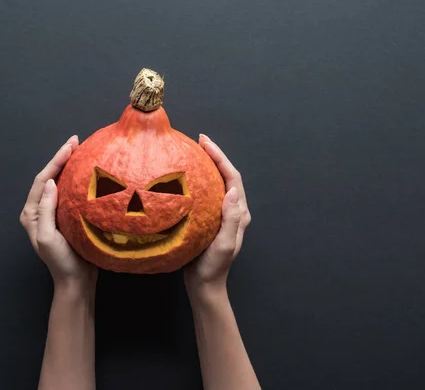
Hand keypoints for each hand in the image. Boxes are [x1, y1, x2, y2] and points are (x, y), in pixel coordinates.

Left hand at [20, 135, 97, 291]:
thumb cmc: (61, 262)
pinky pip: (70, 193)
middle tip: (76, 141)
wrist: (75, 281)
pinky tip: (87, 173)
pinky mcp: (66, 217)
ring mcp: (54, 213)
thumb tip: (51, 182)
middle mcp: (40, 210)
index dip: (55, 160)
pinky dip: (77, 180)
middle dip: (62, 158)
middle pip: (50, 177)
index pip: (43, 180)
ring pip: (60, 183)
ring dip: (69, 166)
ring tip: (81, 151)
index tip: (70, 145)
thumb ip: (46, 210)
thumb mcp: (47, 237)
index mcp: (32, 213)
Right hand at [184, 134, 250, 296]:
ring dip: (207, 165)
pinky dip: (198, 179)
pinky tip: (184, 176)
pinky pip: (205, 192)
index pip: (233, 178)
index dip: (221, 158)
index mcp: (239, 213)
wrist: (204, 285)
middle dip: (214, 155)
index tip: (205, 143)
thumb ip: (230, 218)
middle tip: (199, 140)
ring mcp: (220, 214)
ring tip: (192, 151)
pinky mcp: (209, 218)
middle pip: (226, 175)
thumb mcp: (224, 244)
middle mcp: (232, 210)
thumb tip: (233, 190)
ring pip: (216, 182)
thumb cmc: (213, 267)